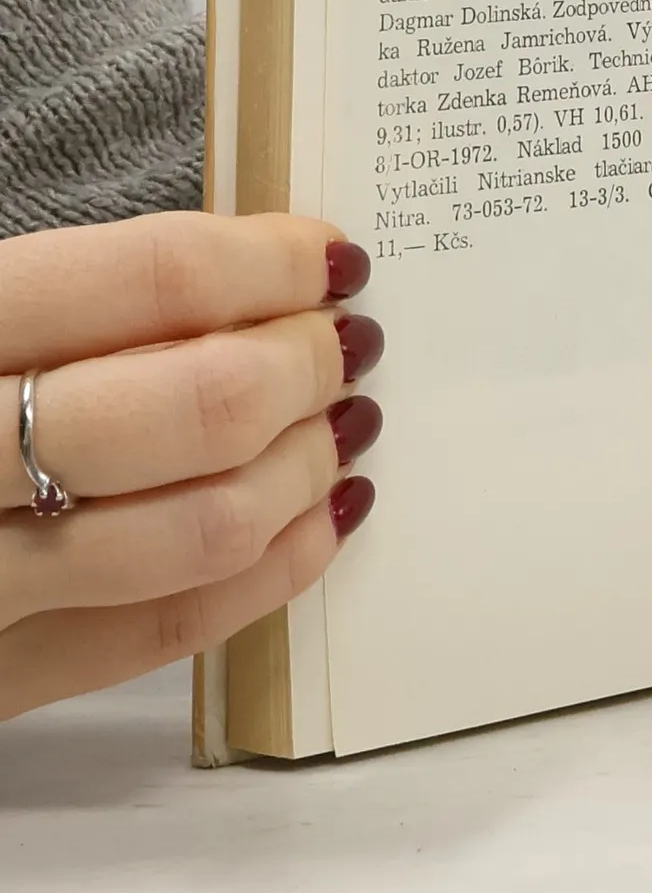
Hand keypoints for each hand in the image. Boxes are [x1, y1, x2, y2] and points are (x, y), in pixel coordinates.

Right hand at [0, 212, 383, 721]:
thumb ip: (64, 296)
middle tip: (347, 342)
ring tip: (343, 424)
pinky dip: (270, 573)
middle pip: (191, 405)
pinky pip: (160, 636)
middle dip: (303, 366)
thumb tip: (248, 268)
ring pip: (200, 527)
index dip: (270, 261)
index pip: (146, 278)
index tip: (332, 256)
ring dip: (305, 468)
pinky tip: (319, 520)